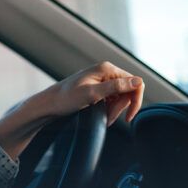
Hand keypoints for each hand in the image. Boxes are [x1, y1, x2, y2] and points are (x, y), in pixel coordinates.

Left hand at [0, 61, 144, 157]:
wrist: (50, 104)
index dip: (135, 100)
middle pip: (128, 91)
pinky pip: (112, 99)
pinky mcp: (99, 87)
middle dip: (121, 107)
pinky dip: (110, 108)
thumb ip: (116, 87)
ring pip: (121, 96)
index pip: (135, 82)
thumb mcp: (92, 94)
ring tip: (104, 117)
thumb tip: (137, 81)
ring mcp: (102, 79)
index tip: (128, 116)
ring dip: (115, 109)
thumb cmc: (66, 98)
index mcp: (107, 69)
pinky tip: (102, 114)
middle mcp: (106, 71)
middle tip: (109, 117)